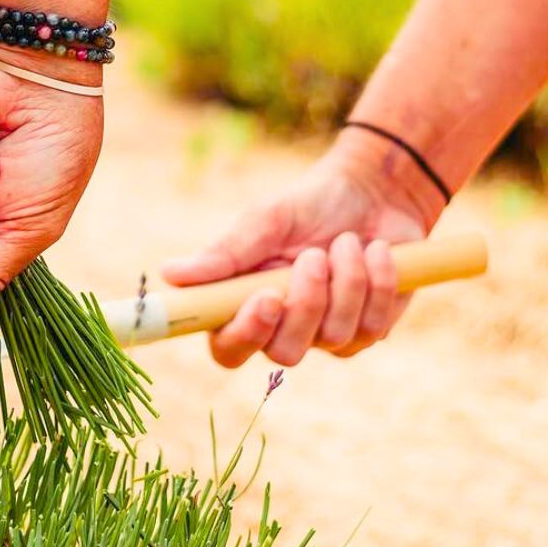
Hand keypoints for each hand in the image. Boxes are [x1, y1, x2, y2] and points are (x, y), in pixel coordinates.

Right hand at [162, 132, 444, 367]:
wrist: (374, 194)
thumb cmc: (308, 204)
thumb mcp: (265, 220)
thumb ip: (225, 253)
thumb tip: (170, 273)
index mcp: (244, 302)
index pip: (228, 348)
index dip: (244, 334)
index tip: (266, 297)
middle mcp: (282, 326)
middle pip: (285, 352)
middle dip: (306, 304)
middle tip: (314, 256)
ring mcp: (327, 334)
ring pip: (334, 337)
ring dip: (346, 282)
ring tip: (346, 241)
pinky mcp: (368, 330)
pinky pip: (373, 326)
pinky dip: (377, 281)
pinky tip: (375, 251)